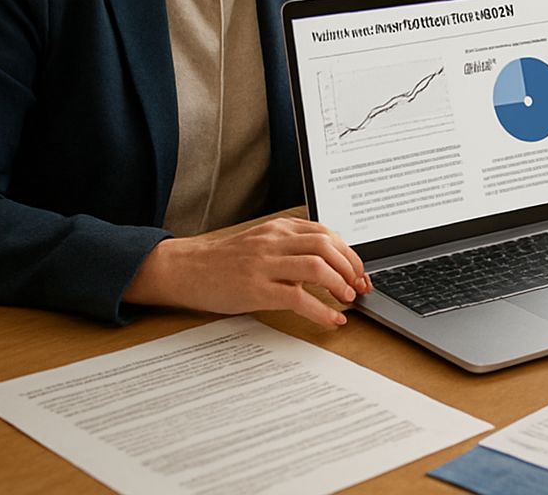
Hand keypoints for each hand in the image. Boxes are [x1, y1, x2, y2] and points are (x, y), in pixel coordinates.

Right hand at [125, 218, 370, 327]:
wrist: (186, 269)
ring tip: (348, 299)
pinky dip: (322, 311)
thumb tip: (332, 267)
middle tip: (360, 287)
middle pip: (327, 246)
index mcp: (280, 228)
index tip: (361, 272)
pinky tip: (332, 320)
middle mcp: (274, 241)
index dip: (350, 254)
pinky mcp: (256, 289)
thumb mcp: (262, 244)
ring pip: (316, 267)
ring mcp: (264, 264)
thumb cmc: (226, 261)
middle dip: (351, 268)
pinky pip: (298, 298)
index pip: (327, 234)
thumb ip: (292, 248)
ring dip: (340, 285)